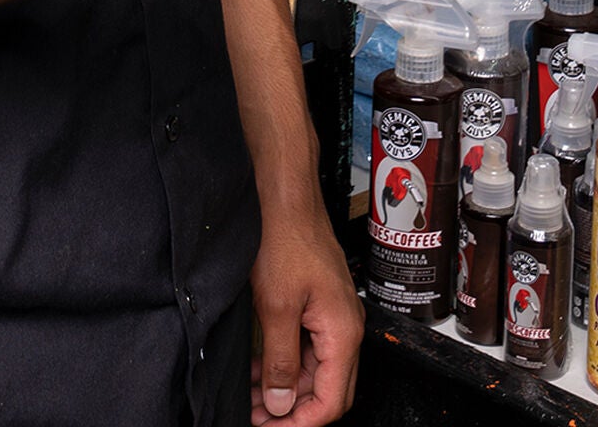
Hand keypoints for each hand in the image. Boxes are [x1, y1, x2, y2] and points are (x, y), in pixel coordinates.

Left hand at [248, 186, 363, 424]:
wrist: (285, 193)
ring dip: (287, 387)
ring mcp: (332, 314)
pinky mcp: (319, 303)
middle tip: (258, 417)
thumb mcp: (276, 306)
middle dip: (294, 410)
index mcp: (343, 332)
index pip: (332, 402)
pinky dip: (286, 361)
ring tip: (252, 396)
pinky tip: (259, 365)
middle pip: (328, 391)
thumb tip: (281, 404)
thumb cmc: (285, 236)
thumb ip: (280, 360)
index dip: (301, 423)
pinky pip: (308, 347)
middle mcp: (344, 327)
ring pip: (317, 370)